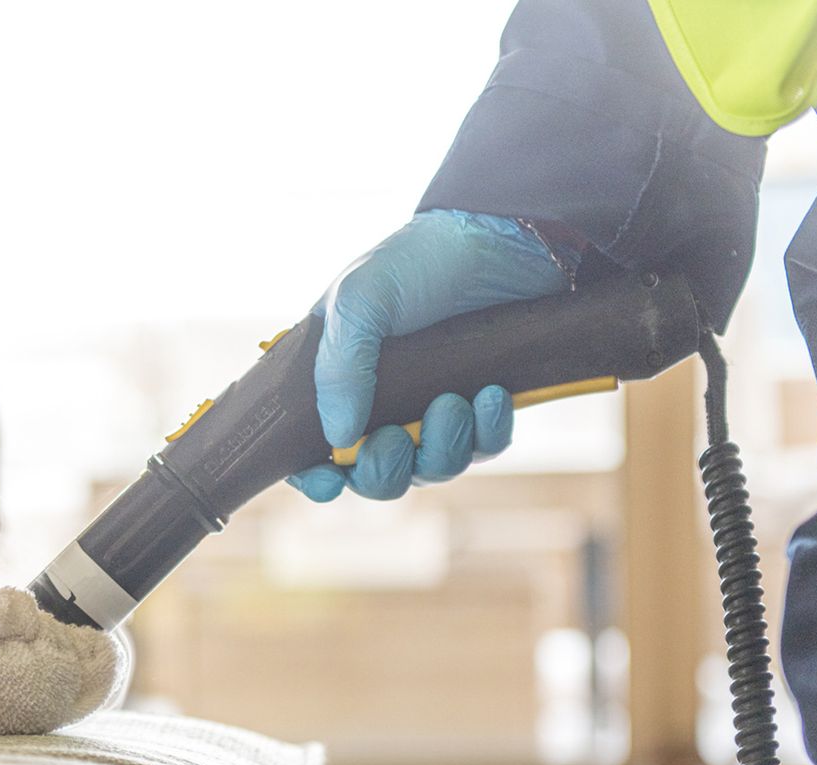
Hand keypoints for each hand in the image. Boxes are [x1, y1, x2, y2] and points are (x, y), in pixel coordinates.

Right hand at [290, 209, 570, 501]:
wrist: (501, 234)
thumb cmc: (418, 260)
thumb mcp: (360, 301)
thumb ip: (339, 369)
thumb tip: (338, 440)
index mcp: (340, 381)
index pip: (315, 453)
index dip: (317, 478)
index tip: (329, 479)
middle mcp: (384, 404)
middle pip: (375, 476)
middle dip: (384, 470)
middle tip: (397, 438)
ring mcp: (435, 408)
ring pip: (431, 470)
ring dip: (440, 449)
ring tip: (454, 401)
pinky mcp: (484, 406)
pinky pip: (484, 447)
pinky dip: (486, 433)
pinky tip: (490, 395)